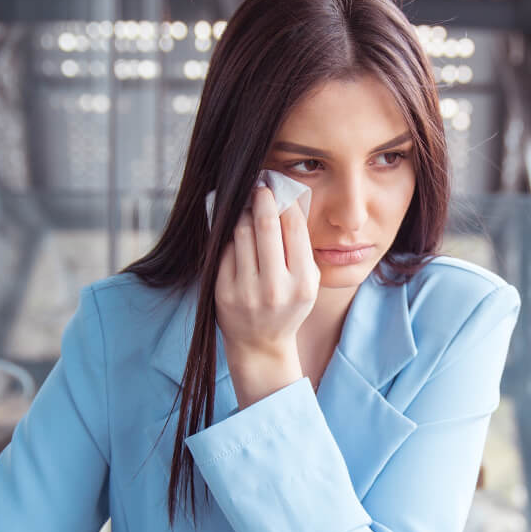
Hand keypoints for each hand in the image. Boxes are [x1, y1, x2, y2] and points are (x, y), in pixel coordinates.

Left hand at [216, 185, 319, 406]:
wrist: (261, 344)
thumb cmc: (288, 306)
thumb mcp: (307, 282)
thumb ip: (301, 248)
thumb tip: (287, 202)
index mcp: (302, 283)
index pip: (294, 228)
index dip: (285, 201)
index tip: (277, 188)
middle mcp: (275, 288)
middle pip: (266, 226)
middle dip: (261, 199)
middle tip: (258, 187)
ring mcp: (246, 291)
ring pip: (241, 233)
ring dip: (243, 213)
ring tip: (246, 206)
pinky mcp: (223, 292)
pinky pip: (226, 250)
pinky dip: (230, 236)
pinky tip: (235, 231)